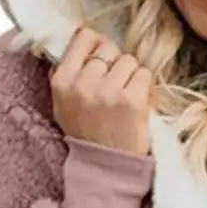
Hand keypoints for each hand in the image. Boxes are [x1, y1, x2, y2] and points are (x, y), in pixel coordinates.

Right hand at [50, 28, 152, 155]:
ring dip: (130, 76)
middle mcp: (83, 83)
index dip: (96, 45)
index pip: (84, 37)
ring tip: (124, 98)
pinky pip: (143, 74)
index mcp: (62, 81)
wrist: (105, 170)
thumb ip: (67, 73)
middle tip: (115, 87)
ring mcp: (108, 91)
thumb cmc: (86, 136)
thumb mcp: (62, 104)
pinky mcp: (132, 101)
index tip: (102, 60)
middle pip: (108, 49)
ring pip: (128, 60)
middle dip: (114, 64)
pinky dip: (143, 87)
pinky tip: (136, 104)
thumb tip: (81, 41)